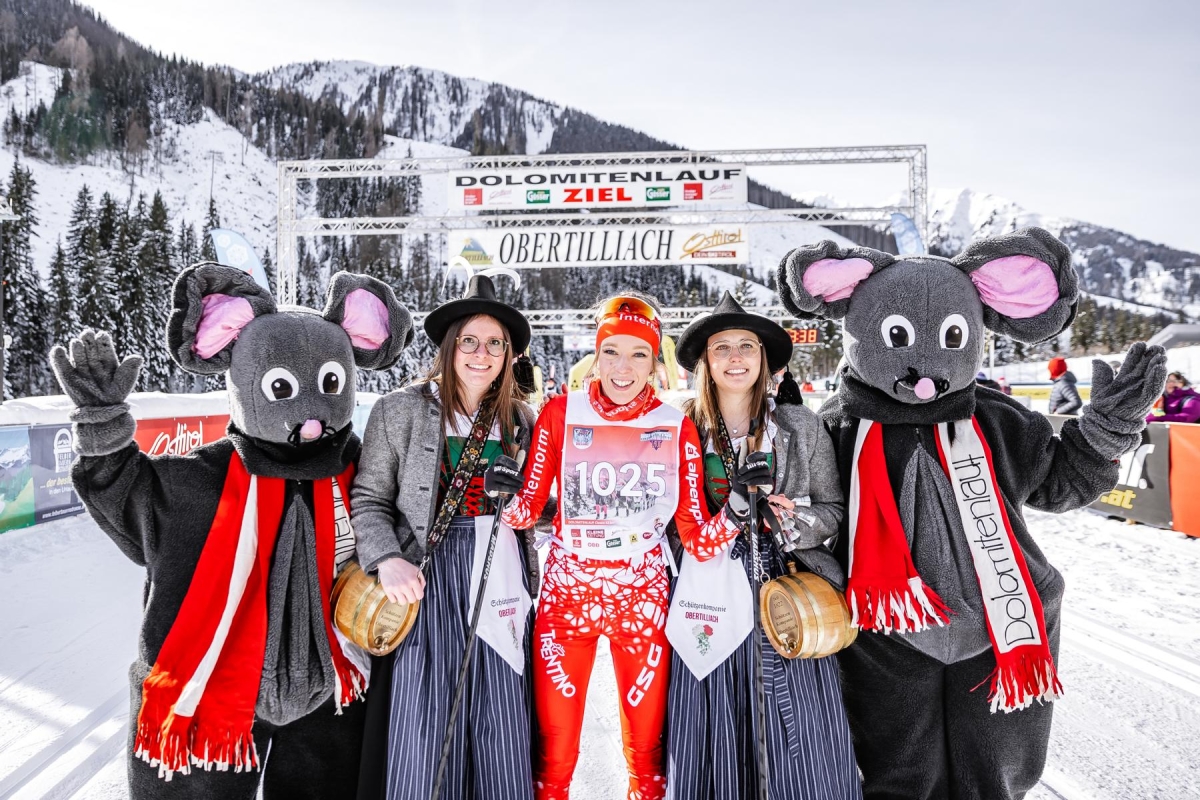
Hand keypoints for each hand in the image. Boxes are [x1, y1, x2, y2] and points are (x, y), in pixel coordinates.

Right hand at [50, 330, 142, 408]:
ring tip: (77, 342)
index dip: (103, 343)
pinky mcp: (68, 379)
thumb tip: (138, 357)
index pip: (105, 351)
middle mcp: (94, 364)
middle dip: (89, 342)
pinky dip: (58, 359)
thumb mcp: (125, 382)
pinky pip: (63, 368)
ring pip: (78, 358)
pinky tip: (57, 349)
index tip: (102, 335)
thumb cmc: (116, 396)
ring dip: (77, 350)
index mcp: (108, 363)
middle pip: (91, 351)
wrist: (103, 412)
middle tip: (87, 333)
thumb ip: (129, 369)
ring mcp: (81, 371)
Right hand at [376, 558, 424, 604]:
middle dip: (411, 597)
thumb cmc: (403, 566)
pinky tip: (395, 592)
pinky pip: (393, 601)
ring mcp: (396, 589)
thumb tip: (421, 589)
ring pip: (403, 602)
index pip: (420, 596)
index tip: (415, 592)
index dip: (418, 594)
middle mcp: (405, 586)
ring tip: (401, 593)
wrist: (389, 562)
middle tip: (408, 592)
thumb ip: (422, 580)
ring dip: (403, 598)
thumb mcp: (416, 570)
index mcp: (413, 580)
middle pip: (412, 600)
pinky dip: (394, 598)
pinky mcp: (388, 590)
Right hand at [484, 454, 523, 497]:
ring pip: (503, 479)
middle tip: (523, 479)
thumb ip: (515, 462)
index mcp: (495, 463)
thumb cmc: (502, 476)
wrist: (491, 488)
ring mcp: (489, 478)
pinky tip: (516, 490)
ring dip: (514, 483)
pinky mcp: (489, 486)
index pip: (501, 459)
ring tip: (521, 485)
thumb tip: (523, 451)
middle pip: (503, 470)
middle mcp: (491, 469)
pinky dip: (510, 489)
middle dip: (514, 475)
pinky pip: (501, 487)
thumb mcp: (506, 469)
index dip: (510, 462)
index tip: (518, 468)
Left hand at [726, 451, 771, 520]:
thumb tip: (744, 442)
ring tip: (742, 480)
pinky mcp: (769, 485)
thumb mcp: (737, 469)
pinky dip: (754, 481)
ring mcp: (767, 477)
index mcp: (756, 465)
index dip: (755, 455)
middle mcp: (763, 470)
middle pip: (761, 463)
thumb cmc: (739, 484)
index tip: (747, 459)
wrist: (739, 498)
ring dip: (749, 475)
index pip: (762, 455)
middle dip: (749, 467)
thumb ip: (741, 456)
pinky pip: (765, 480)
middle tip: (740, 472)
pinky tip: (748, 484)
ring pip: (762, 471)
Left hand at [1080, 342, 1168, 458]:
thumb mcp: (1099, 391)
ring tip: (1161, 355)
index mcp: (1123, 382)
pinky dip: (1156, 380)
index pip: (1131, 365)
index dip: (1136, 355)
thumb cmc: (1101, 411)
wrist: (1101, 428)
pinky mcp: (1142, 405)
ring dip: (1157, 367)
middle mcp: (1133, 387)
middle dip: (1151, 358)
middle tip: (1158, 346)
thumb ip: (1101, 376)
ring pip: (1150, 379)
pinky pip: (1151, 391)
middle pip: (1144, 370)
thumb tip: (1097, 360)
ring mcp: (1139, 395)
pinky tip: (1160, 369)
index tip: (1141, 344)